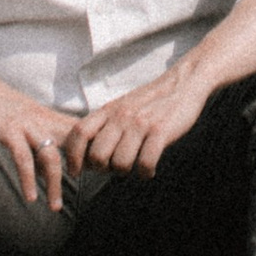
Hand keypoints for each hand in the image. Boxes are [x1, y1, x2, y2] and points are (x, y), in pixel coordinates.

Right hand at [0, 61, 81, 210]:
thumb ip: (42, 138)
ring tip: (55, 207)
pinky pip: (23, 157)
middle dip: (86, 165)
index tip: (104, 168)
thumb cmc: (1, 107)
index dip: (93, 149)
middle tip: (93, 186)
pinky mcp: (9, 131)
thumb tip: (52, 167)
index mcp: (49, 118)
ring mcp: (27, 125)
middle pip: (73, 144)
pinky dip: (28, 179)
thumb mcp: (27, 120)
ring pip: (50, 156)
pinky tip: (30, 197)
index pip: (80, 132)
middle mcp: (43, 120)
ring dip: (54, 184)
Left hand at [67, 63, 205, 182]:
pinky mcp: (160, 130)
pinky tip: (150, 169)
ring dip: (127, 172)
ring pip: (120, 164)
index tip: (75, 172)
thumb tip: (86, 156)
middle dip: (103, 170)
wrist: (183, 83)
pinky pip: (145, 164)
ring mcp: (140, 123)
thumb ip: (105, 126)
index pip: (79, 133)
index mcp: (109, 110)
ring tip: (136, 166)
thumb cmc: (151, 101)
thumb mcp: (122, 107)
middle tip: (115, 168)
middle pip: (97, 155)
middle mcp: (121, 116)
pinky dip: (146, 172)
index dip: (72, 157)